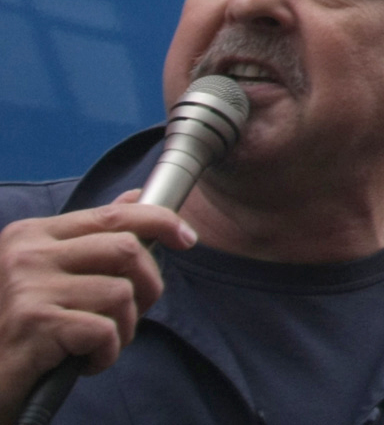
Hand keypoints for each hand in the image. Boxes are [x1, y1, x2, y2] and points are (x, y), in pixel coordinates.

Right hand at [0, 194, 193, 410]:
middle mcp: (27, 254)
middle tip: (132, 314)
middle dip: (147, 286)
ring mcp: (28, 286)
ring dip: (124, 327)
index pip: (112, 215)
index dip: (161, 221)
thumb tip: (135, 197)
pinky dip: (107, 353)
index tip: (187, 238)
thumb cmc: (20, 328)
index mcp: (31, 234)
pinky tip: (84, 363)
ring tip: (98, 345)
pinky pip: (105, 330)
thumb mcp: (48, 275)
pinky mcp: (35, 323)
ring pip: (121, 293)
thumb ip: (88, 239)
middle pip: (127, 250)